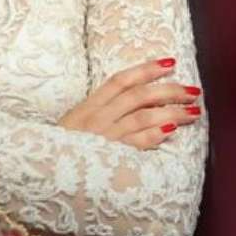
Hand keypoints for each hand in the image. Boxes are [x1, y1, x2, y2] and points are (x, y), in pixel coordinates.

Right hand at [60, 59, 201, 149]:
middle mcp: (96, 118)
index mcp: (88, 107)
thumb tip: (134, 101)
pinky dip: (153, 136)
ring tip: (193, 111)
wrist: (42, 173)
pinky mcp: (109, 158)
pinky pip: (135, 144)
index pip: (120, 80)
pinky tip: (171, 131)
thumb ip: (100, 112)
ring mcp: (103, 137)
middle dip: (169, 90)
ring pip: (143, 117)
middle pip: (138, 96)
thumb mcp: (75, 126)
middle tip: (193, 91)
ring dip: (171, 112)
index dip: (146, 69)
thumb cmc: (63, 152)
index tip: (171, 62)